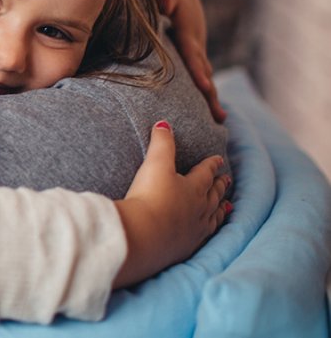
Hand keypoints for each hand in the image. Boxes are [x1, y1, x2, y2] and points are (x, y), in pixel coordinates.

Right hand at [112, 121, 229, 287]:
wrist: (143, 236)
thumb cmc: (149, 198)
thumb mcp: (154, 165)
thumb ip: (161, 143)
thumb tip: (164, 124)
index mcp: (193, 187)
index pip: (206, 172)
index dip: (212, 164)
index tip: (219, 159)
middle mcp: (199, 207)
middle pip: (213, 194)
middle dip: (220, 185)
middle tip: (227, 180)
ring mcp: (195, 229)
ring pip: (213, 216)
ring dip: (220, 208)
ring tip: (227, 206)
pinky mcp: (186, 246)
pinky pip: (204, 235)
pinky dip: (209, 230)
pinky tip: (207, 231)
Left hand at [148, 0, 226, 121]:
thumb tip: (164, 1)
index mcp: (188, 34)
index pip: (192, 54)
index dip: (198, 70)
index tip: (205, 86)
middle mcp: (196, 46)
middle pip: (204, 72)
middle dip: (210, 94)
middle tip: (217, 115)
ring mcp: (198, 53)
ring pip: (206, 77)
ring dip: (211, 98)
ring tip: (219, 120)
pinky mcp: (195, 58)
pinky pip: (201, 77)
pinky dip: (206, 94)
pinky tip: (212, 114)